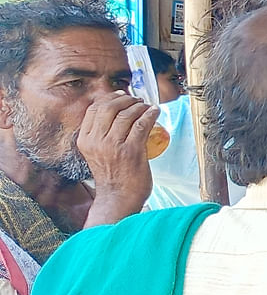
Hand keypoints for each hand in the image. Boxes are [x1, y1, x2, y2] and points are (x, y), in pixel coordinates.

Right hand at [77, 93, 154, 214]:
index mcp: (85, 140)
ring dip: (139, 106)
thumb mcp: (96, 153)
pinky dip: (150, 115)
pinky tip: (155, 112)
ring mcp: (114, 146)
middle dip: (125, 100)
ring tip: (147, 106)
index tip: (120, 96)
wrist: (118, 198)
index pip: (94, 110)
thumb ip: (100, 136)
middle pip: (109, 108)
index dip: (108, 98)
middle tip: (136, 99)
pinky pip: (141, 125)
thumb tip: (116, 114)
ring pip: (126, 115)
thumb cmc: (111, 176)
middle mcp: (96, 141)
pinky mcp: (132, 151)